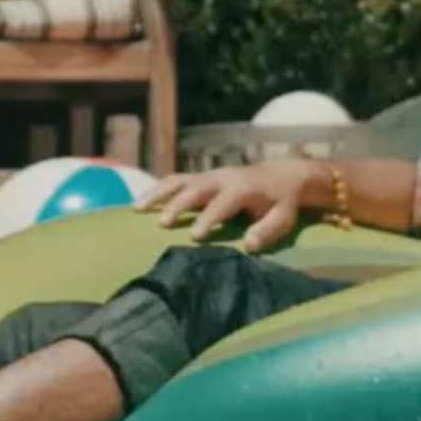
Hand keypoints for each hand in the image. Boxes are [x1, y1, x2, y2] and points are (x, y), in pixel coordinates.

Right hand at [143, 158, 314, 252]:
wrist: (281, 175)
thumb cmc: (281, 203)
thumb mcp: (283, 218)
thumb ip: (267, 230)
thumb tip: (250, 245)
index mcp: (243, 188)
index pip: (223, 203)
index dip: (209, 218)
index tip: (194, 236)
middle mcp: (222, 178)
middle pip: (196, 189)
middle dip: (178, 205)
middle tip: (162, 224)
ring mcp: (208, 175)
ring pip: (179, 181)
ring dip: (158, 193)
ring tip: (137, 209)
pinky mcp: (200, 176)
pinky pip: (175, 180)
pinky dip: (156, 190)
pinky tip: (139, 204)